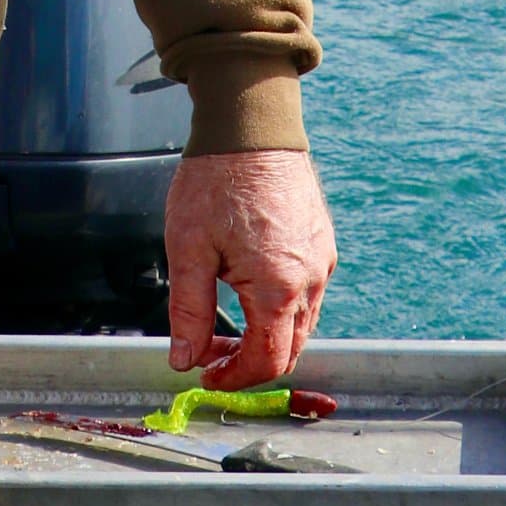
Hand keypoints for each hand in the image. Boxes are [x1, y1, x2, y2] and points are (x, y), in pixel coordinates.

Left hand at [165, 149, 336, 389]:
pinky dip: (280, 307)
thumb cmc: (215, 181)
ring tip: (225, 324)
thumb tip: (184, 359)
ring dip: (267, 335)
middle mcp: (311, 280)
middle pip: (290, 348)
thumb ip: (189, 309)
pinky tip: (247, 290)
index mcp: (279, 287)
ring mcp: (322, 261)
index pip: (267, 361)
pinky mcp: (322, 243)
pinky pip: (307, 292)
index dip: (236, 377)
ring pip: (301, 322)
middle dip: (251, 362)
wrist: (250, 128)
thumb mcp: (188, 246)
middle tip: (211, 354)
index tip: (207, 375)